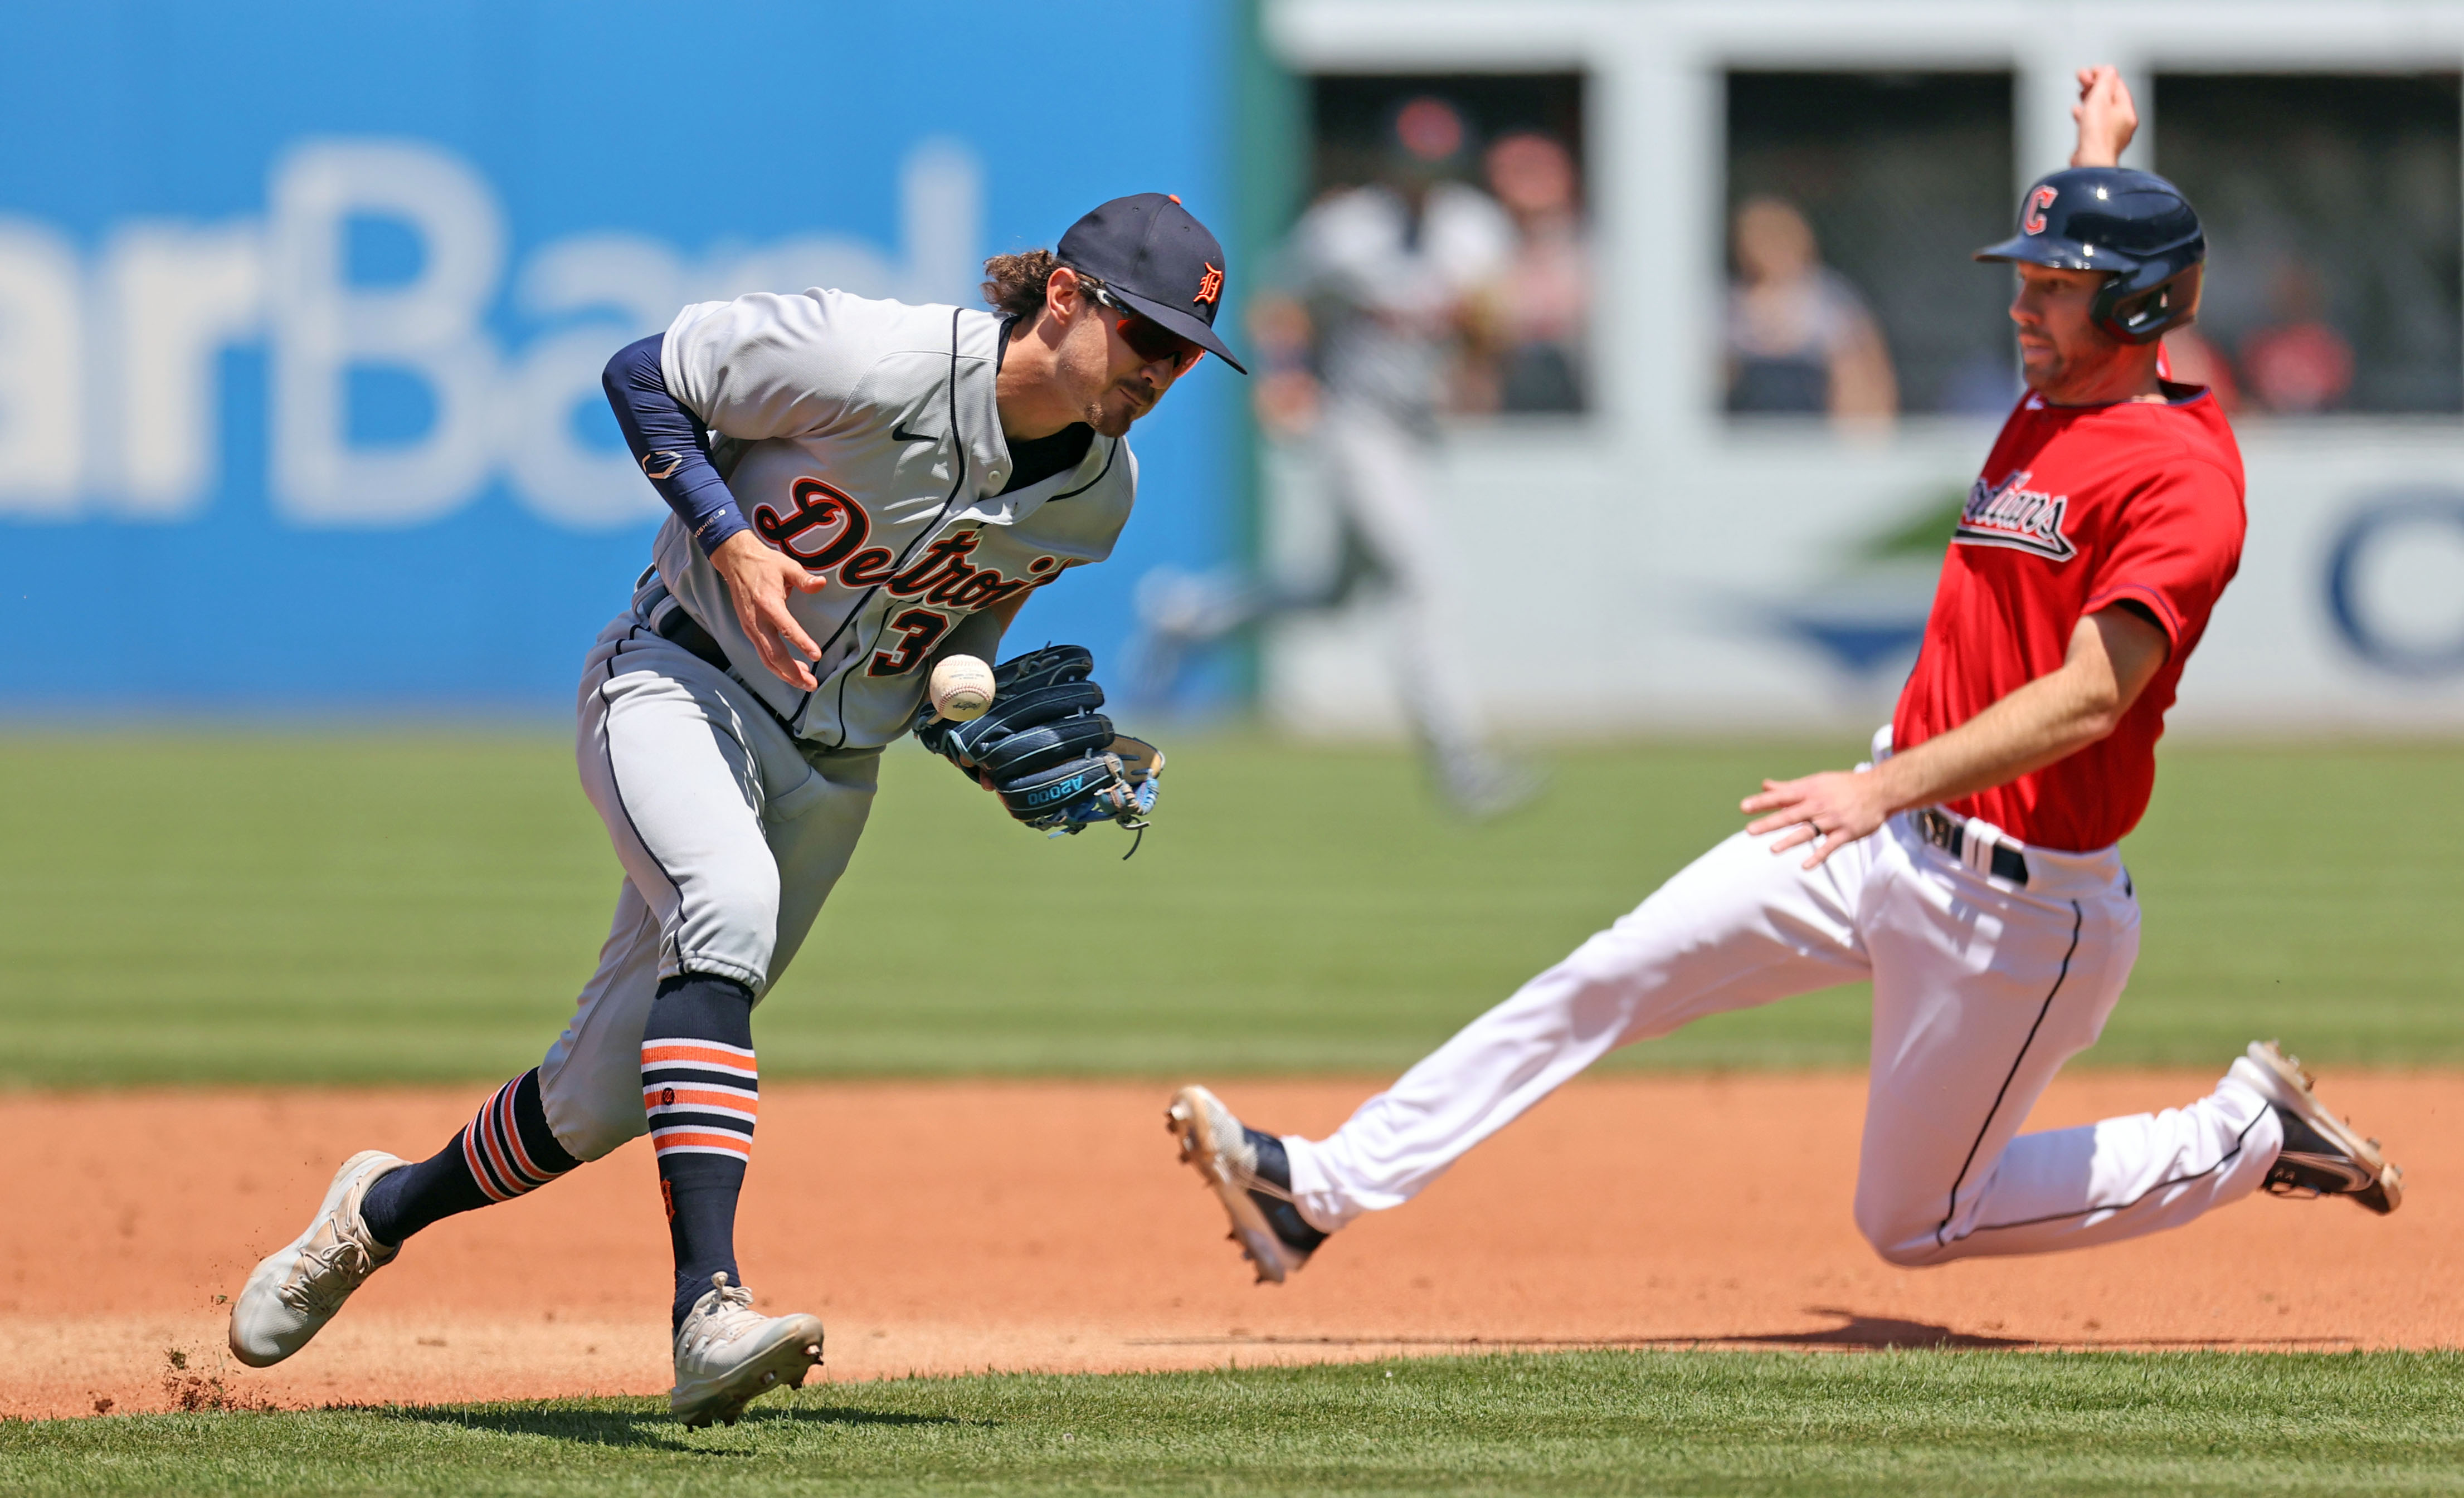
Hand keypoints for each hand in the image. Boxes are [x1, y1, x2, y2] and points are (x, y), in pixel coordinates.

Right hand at [710, 529, 828, 688]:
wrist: (735, 561)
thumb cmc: (764, 564)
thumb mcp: (787, 566)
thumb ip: (804, 578)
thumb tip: (821, 584)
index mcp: (768, 603)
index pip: (786, 628)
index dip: (802, 643)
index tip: (817, 655)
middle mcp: (757, 621)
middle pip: (774, 654)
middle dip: (793, 672)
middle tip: (812, 684)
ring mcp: (751, 628)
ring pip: (767, 659)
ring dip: (786, 674)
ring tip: (806, 682)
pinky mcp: (749, 630)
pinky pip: (763, 654)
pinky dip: (777, 666)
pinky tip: (792, 670)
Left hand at [1741, 769, 1897, 868]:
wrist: (1879, 789)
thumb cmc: (1842, 786)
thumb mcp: (1815, 782)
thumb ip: (1788, 788)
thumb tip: (1764, 786)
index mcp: (1809, 790)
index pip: (1782, 796)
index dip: (1762, 802)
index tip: (1743, 807)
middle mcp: (1818, 804)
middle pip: (1790, 815)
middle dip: (1770, 823)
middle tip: (1749, 831)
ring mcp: (1832, 820)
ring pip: (1808, 831)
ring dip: (1790, 840)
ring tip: (1772, 849)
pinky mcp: (1846, 833)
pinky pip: (1830, 846)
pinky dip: (1819, 856)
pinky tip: (1805, 866)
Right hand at [2070, 66, 2137, 167]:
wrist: (2090, 162)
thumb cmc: (2096, 135)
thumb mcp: (2100, 99)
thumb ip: (2104, 82)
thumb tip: (2109, 70)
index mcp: (2126, 111)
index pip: (2117, 86)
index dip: (2104, 75)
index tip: (2092, 70)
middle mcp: (2122, 122)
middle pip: (2110, 97)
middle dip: (2095, 85)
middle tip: (2083, 77)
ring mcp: (2111, 133)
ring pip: (2102, 109)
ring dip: (2090, 98)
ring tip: (2080, 91)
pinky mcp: (2099, 142)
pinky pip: (2095, 122)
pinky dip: (2086, 113)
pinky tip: (2078, 111)